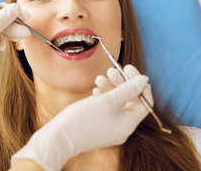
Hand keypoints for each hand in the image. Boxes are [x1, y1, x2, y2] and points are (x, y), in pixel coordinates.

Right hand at [11, 65, 152, 170]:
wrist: (60, 136)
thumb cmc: (84, 119)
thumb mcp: (108, 100)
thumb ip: (128, 88)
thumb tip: (143, 80)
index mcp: (129, 124)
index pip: (144, 102)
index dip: (139, 84)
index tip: (128, 68)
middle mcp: (122, 128)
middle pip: (130, 101)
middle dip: (121, 83)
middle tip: (112, 69)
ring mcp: (110, 127)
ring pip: (116, 103)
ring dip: (110, 88)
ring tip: (99, 77)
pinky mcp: (99, 125)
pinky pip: (106, 109)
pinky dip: (103, 97)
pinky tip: (95, 90)